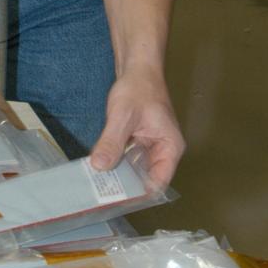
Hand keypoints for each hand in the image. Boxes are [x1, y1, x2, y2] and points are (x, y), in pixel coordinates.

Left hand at [89, 65, 184, 188]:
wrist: (137, 68)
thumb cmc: (138, 88)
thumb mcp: (122, 116)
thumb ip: (112, 141)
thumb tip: (100, 166)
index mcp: (169, 147)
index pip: (158, 182)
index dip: (139, 193)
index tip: (117, 199)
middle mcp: (163, 150)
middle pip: (146, 178)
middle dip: (125, 186)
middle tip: (101, 195)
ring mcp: (150, 146)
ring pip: (134, 169)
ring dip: (118, 174)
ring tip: (97, 185)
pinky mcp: (138, 140)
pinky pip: (127, 157)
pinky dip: (115, 161)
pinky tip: (99, 167)